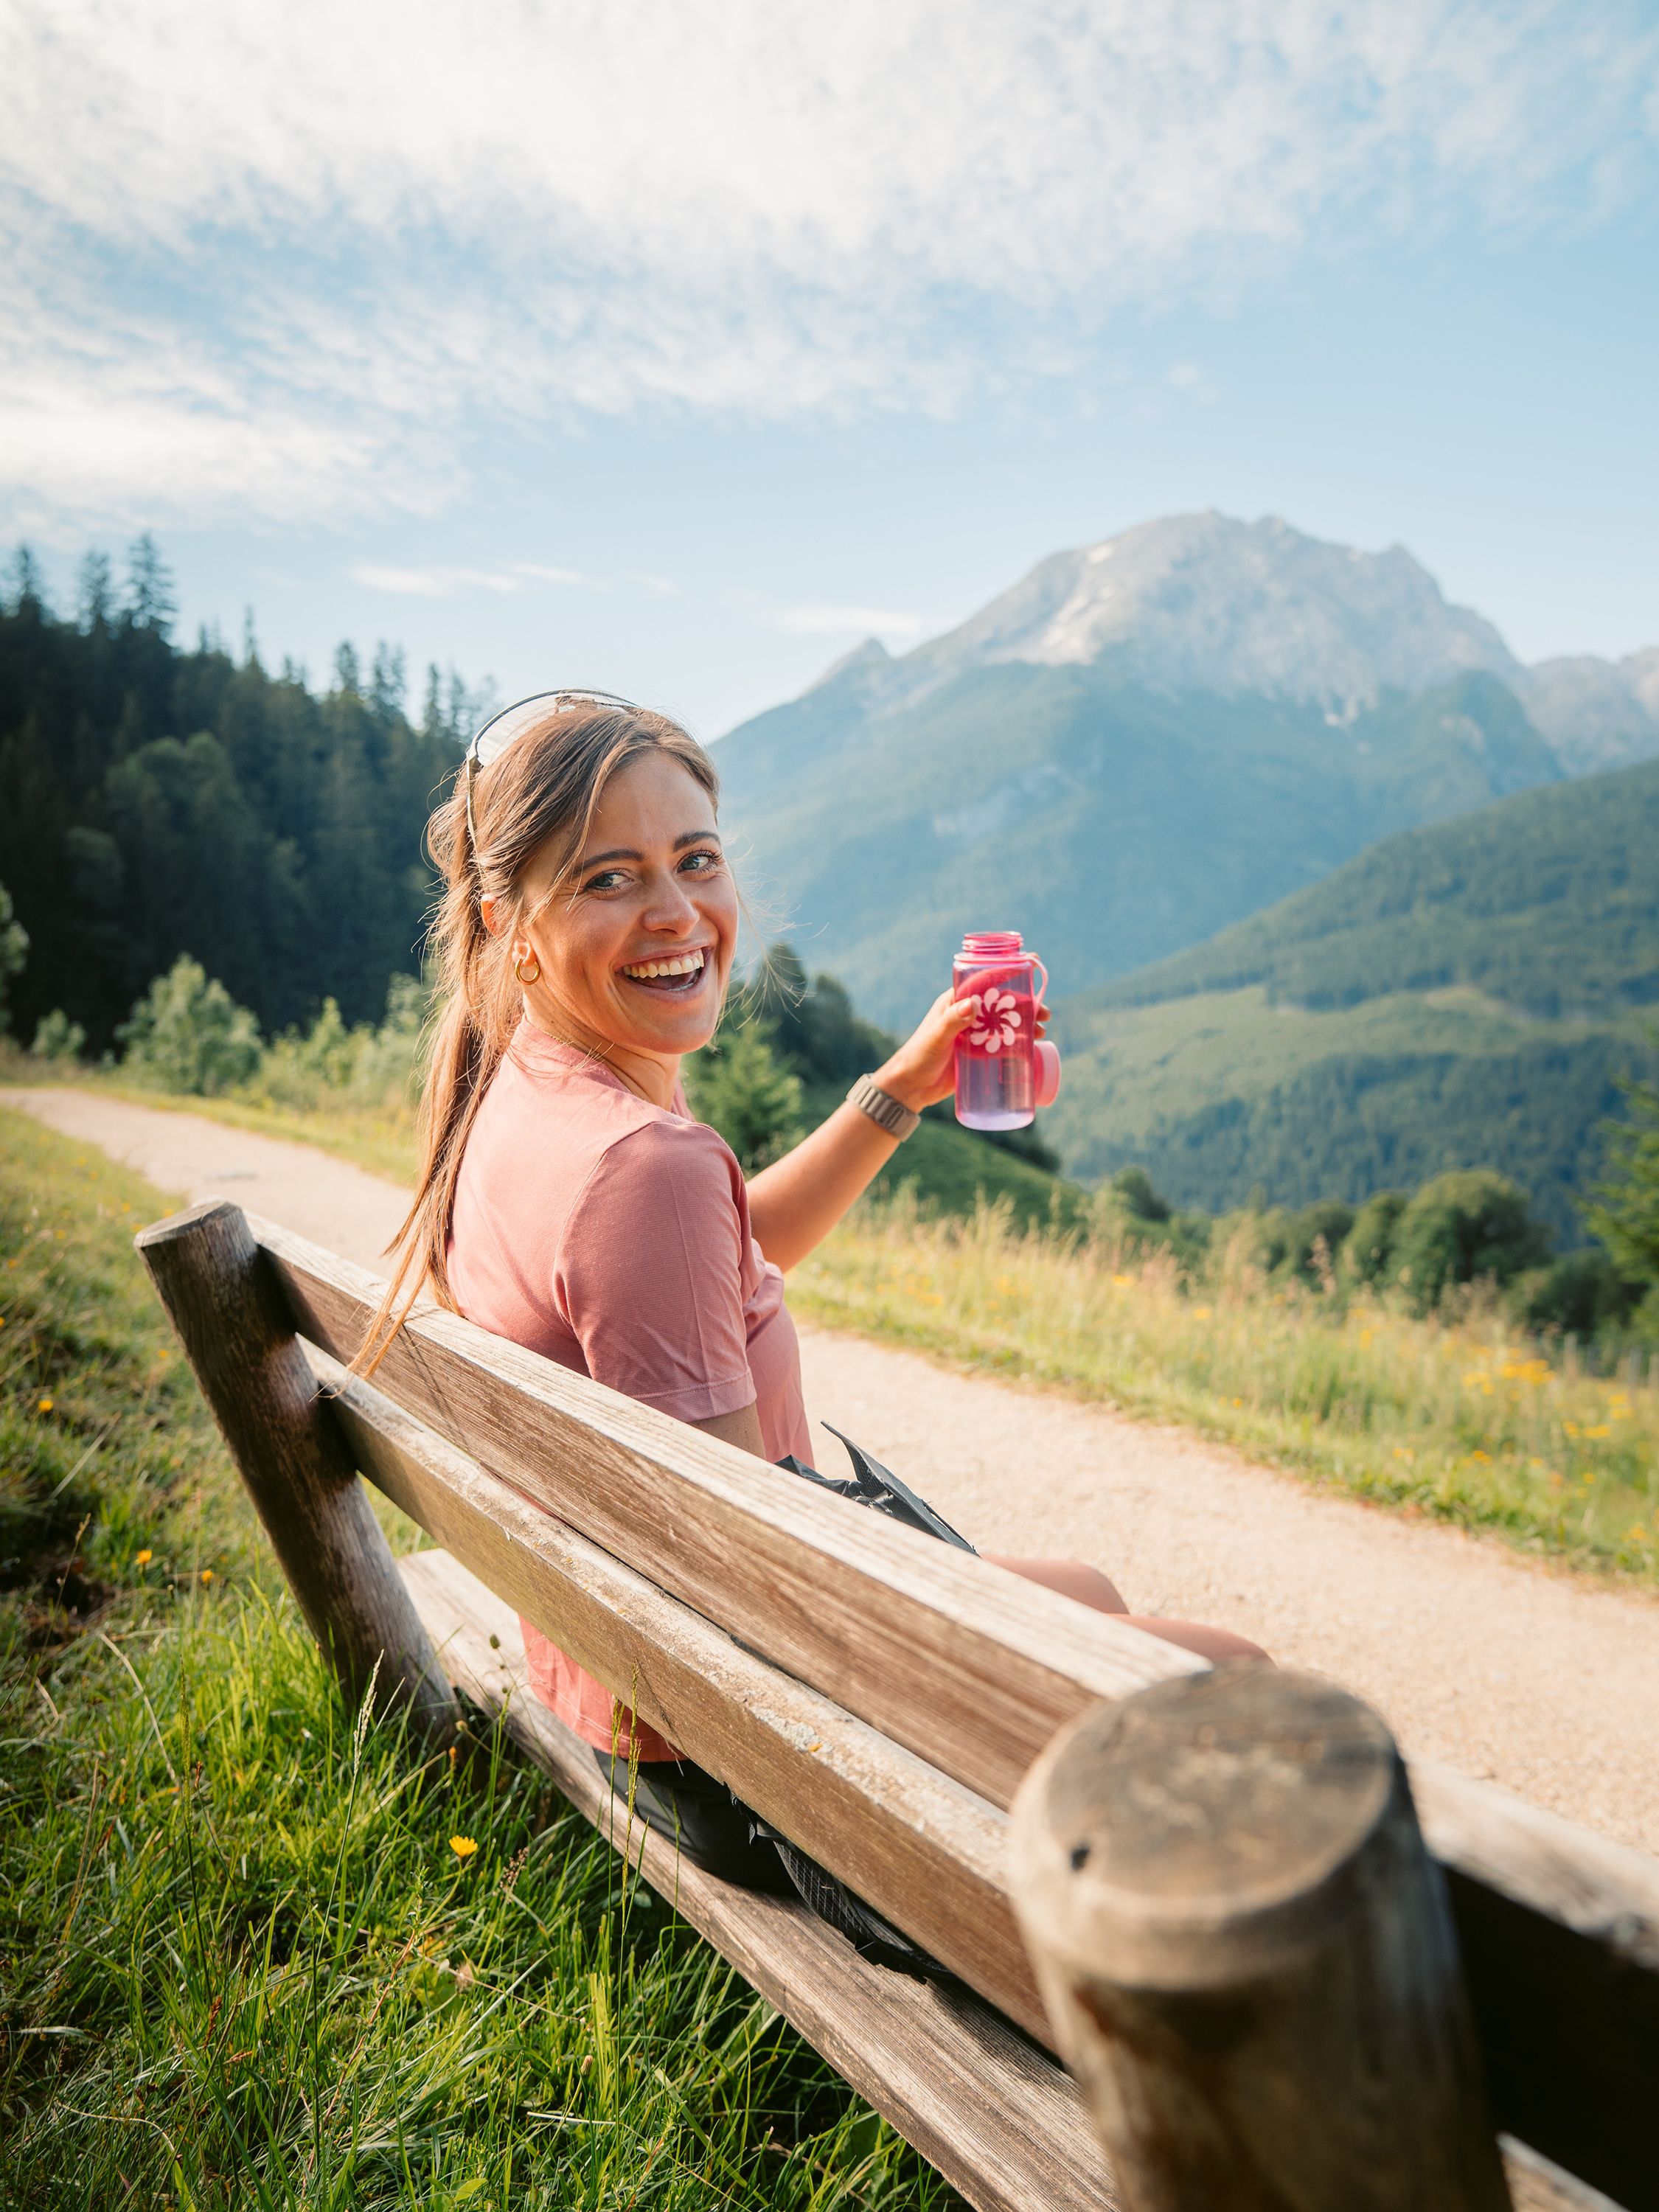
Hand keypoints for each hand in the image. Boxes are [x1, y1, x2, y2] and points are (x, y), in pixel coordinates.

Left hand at [874, 986, 1051, 1113]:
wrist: (911, 1087)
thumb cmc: (918, 1057)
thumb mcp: (936, 1037)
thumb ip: (952, 1021)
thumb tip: (973, 1003)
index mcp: (955, 1002)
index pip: (984, 982)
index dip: (1007, 974)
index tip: (1029, 966)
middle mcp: (967, 1015)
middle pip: (1001, 1004)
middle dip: (1024, 1006)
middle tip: (1044, 1013)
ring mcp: (974, 1035)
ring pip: (1004, 1024)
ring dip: (1024, 1025)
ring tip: (1041, 1032)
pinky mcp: (978, 1054)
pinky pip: (1001, 1045)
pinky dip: (1017, 1044)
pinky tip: (1032, 1047)